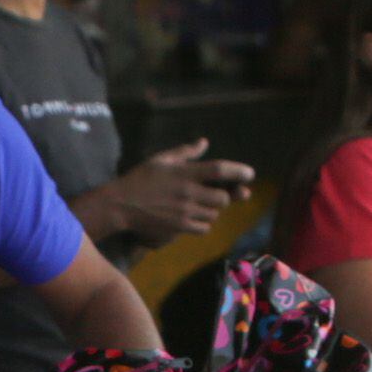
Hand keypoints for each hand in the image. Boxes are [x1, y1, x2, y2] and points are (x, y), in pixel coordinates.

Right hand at [104, 141, 254, 243]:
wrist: (121, 205)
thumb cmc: (140, 179)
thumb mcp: (161, 159)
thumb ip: (185, 152)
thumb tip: (204, 142)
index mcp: (185, 173)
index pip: (219, 170)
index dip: (238, 171)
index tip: (250, 174)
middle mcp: (188, 192)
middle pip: (222, 197)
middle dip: (224, 196)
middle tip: (217, 193)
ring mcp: (184, 212)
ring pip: (214, 214)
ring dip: (213, 210)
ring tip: (201, 205)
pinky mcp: (179, 227)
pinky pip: (205, 228)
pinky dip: (205, 223)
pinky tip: (195, 217)